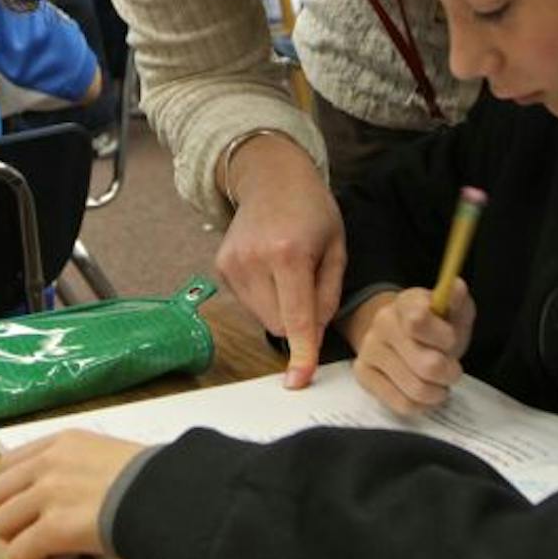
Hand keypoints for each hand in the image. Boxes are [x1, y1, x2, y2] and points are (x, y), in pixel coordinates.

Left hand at [0, 430, 146, 558]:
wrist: (169, 495)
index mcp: (61, 442)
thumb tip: (68, 489)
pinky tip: (65, 556)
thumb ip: (77, 465)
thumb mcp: (108, 453)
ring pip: (0, 526)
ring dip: (23, 539)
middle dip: (14, 516)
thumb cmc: (152, 479)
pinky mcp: (53, 529)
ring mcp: (47, 496)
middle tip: (42, 528)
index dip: (19, 491)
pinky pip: (20, 554)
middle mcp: (47, 464)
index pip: (8, 464)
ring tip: (54, 544)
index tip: (39, 505)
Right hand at [214, 135, 345, 387]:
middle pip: (279, 324)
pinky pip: (249, 304)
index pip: (297, 317)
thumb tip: (314, 335)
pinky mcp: (221, 268)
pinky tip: (270, 268)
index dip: (302, 352)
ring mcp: (232, 265)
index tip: (297, 381)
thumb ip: (328, 295)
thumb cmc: (312, 210)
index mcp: (288, 254)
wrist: (270, 177)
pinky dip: (265, 297)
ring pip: (263, 319)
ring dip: (280, 308)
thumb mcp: (336, 247)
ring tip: (288, 270)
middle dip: (298, 320)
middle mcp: (254, 261)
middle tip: (309, 283)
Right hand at [341, 282, 475, 414]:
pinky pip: (401, 403)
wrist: (401, 334)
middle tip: (451, 370)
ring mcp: (369, 350)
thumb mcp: (453, 310)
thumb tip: (457, 288)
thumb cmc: (435, 326)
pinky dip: (421, 405)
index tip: (451, 340)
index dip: (444, 338)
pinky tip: (424, 394)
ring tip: (439, 383)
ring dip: (437, 392)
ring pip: (416, 389)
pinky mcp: (363, 374)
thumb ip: (458, 300)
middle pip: (427, 365)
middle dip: (450, 373)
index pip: (419, 321)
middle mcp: (382, 324)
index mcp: (406, 303)